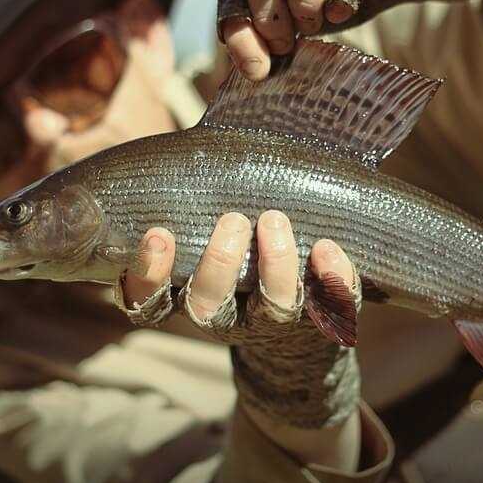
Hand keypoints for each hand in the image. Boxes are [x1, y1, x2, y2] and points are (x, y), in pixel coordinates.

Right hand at [114, 211, 361, 466]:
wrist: (297, 336)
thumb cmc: (240, 267)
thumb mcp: (208, 244)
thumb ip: (196, 212)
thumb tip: (198, 146)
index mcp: (190, 299)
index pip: (151, 303)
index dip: (149, 275)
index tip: (158, 233)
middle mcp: (227, 319)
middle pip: (210, 305)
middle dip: (219, 262)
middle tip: (232, 220)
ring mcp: (275, 324)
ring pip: (273, 307)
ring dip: (276, 263)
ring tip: (274, 220)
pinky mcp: (319, 321)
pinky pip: (330, 307)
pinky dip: (333, 278)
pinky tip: (328, 247)